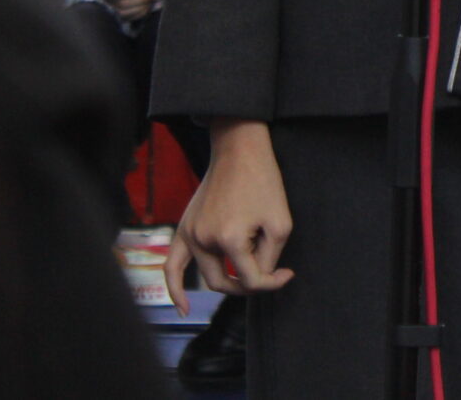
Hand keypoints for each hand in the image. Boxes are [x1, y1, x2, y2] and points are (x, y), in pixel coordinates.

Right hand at [166, 120, 295, 315]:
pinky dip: (174, 288)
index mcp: (230, 240)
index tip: (288, 273)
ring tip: (244, 285)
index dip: (273, 282)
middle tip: (269, 274)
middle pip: (226, 283)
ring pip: (207, 276)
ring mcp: (191, 235)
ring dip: (227, 283)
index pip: (251, 280)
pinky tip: (182, 308)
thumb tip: (263, 279)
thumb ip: (270, 258)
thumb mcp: (281, 223)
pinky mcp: (184, 228)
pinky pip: (172, 265)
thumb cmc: (264, 182)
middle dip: (250, 285)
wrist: (239, 150)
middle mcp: (204, 240)